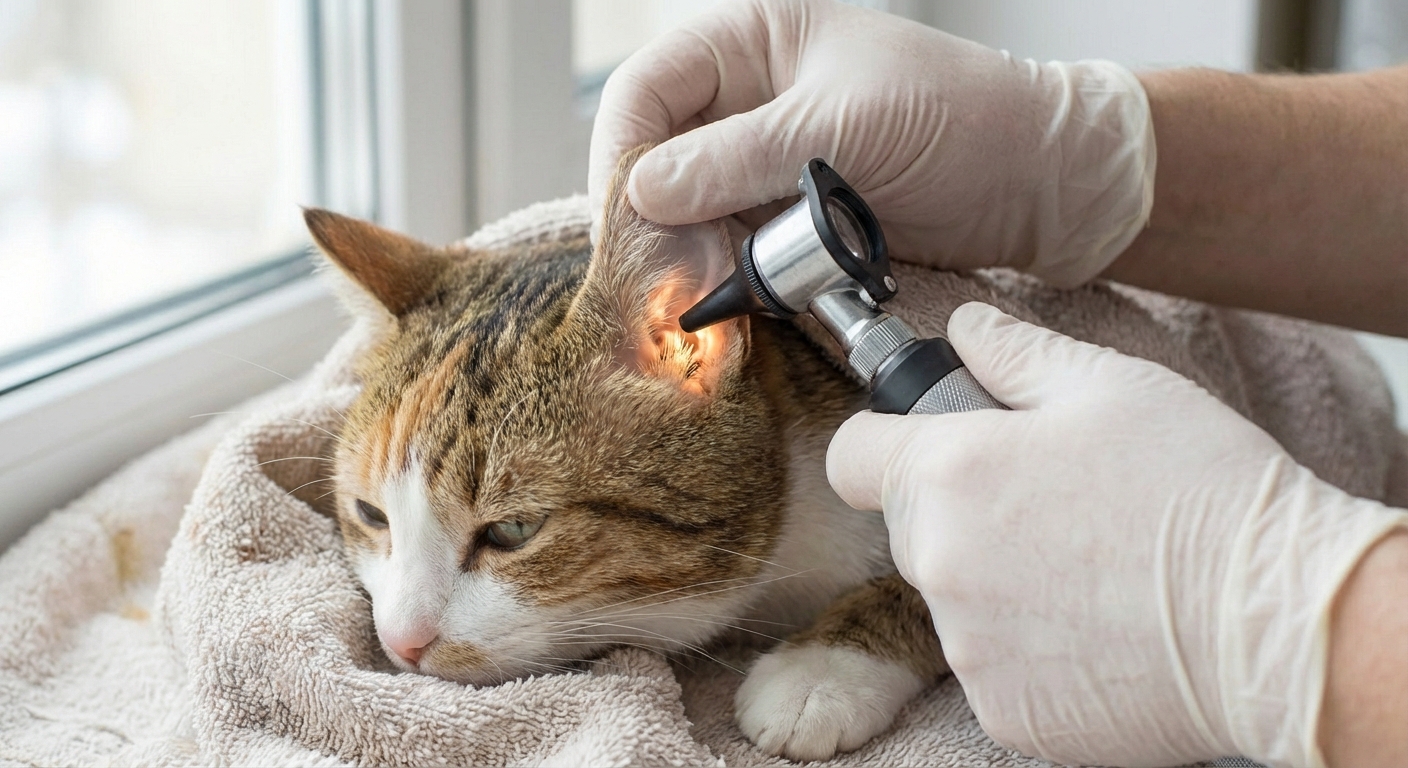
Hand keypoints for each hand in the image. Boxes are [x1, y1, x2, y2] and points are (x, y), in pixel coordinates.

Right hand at [588, 0, 1155, 286]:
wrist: (1041, 184)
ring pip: (687, 213)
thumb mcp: (842, 127)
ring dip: (688, 256)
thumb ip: (735, 158)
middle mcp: (748, 101)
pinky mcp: (789, 220)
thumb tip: (641, 191)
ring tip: (701, 293)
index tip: (626, 215)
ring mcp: (766, 164)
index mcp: (753, 42)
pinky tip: (732, 298)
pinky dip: (726, 277)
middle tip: (661, 275)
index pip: (647, 89)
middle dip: (653, 219)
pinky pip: (731, 249)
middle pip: (656, 158)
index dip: (623, 151)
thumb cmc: (962, 119)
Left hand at [826, 302, 1407, 766]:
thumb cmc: (1200, 489)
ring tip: (1089, 570)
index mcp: (948, 474)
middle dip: (959, 511)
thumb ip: (1015, 353)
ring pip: (955, 599)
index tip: (927, 444)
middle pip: (911, 528)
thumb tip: (967, 328)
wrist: (1277, 621)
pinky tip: (1098, 628)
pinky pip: (992, 665)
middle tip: (1048, 505)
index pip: (852, 455)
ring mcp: (967, 647)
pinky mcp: (1003, 711)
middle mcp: (938, 564)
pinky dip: (1029, 650)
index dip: (886, 441)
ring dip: (997, 583)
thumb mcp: (1111, 387)